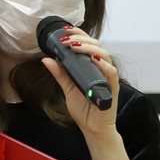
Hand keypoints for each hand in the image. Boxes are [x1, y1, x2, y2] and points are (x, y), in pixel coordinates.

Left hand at [41, 25, 120, 139]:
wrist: (93, 129)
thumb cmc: (84, 109)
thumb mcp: (68, 88)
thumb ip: (60, 74)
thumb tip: (46, 59)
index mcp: (92, 67)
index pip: (88, 44)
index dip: (79, 34)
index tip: (65, 30)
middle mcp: (101, 69)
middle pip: (97, 46)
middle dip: (81, 38)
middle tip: (67, 39)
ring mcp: (108, 78)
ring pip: (104, 55)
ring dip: (89, 48)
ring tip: (75, 47)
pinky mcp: (112, 88)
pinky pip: (111, 73)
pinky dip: (104, 65)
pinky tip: (95, 60)